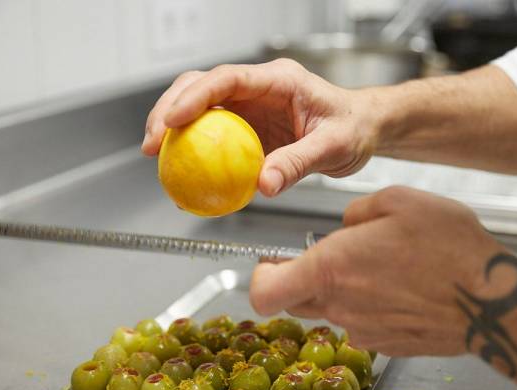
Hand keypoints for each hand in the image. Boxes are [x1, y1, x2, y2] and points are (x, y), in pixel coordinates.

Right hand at [141, 59, 378, 196]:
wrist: (364, 129)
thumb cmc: (354, 127)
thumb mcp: (333, 147)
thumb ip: (298, 164)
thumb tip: (262, 185)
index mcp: (279, 80)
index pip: (228, 78)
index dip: (194, 96)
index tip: (172, 120)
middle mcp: (259, 88)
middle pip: (201, 86)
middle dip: (169, 109)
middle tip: (151, 143)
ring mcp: (251, 106)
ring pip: (200, 107)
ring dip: (173, 129)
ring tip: (156, 156)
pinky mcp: (248, 127)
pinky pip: (213, 134)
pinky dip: (194, 150)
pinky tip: (182, 171)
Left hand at [250, 186, 506, 356]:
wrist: (492, 301)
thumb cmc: (449, 247)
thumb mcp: (398, 201)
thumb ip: (355, 213)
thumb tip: (344, 227)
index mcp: (331, 268)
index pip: (263, 293)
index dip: (259, 279)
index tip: (271, 264)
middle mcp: (340, 306)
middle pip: (294, 302)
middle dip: (301, 279)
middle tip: (330, 258)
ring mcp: (363, 331)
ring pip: (330, 312)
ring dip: (341, 291)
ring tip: (381, 268)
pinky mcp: (386, 345)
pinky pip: (362, 324)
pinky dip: (369, 307)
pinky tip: (400, 289)